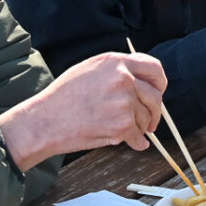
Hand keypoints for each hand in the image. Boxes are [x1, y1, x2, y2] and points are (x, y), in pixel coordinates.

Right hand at [0, 51, 166, 168]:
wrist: (46, 121)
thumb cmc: (63, 97)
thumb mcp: (89, 69)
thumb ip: (116, 70)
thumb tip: (139, 80)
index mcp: (115, 62)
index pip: (154, 67)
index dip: (160, 82)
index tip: (158, 92)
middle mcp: (123, 79)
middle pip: (155, 96)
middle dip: (155, 112)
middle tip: (150, 121)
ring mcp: (124, 102)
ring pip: (145, 118)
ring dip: (139, 128)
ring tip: (124, 130)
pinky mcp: (122, 125)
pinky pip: (139, 137)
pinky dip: (136, 143)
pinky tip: (133, 143)